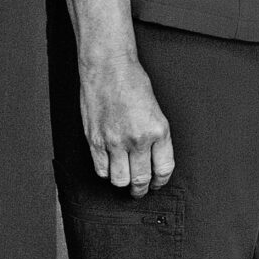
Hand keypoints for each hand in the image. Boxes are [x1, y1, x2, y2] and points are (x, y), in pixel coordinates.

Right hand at [79, 53, 174, 197]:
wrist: (109, 69)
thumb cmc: (134, 83)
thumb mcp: (156, 110)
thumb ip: (155, 136)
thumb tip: (153, 158)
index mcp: (159, 130)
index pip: (164, 169)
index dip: (161, 181)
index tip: (158, 183)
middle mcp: (138, 139)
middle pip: (141, 179)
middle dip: (142, 189)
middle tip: (141, 190)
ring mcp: (114, 142)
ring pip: (119, 180)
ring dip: (123, 183)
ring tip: (125, 181)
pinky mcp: (95, 141)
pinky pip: (101, 170)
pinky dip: (106, 173)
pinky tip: (110, 168)